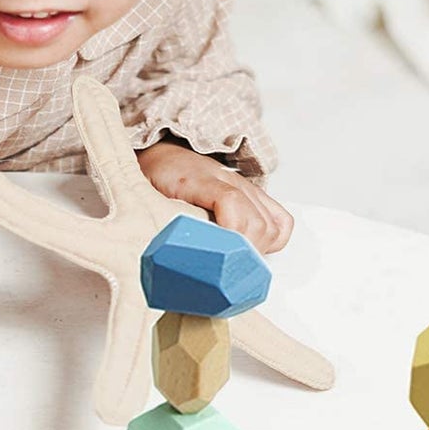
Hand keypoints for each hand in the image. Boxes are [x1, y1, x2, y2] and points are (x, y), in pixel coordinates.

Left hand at [137, 140, 292, 254]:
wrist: (163, 156)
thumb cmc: (155, 178)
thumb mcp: (148, 200)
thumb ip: (163, 222)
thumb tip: (173, 257)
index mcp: (194, 179)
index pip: (229, 200)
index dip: (233, 233)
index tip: (224, 261)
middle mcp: (226, 180)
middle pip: (255, 221)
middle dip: (243, 254)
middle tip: (225, 273)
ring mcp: (244, 187)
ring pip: (271, 224)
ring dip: (257, 249)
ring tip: (235, 263)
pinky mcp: (254, 195)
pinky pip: (280, 219)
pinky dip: (273, 239)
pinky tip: (253, 249)